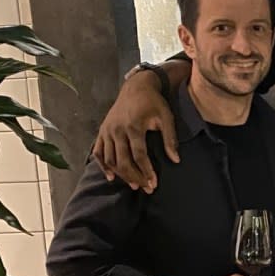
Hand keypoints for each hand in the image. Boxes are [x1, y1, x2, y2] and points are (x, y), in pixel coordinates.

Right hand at [92, 70, 179, 192]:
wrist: (136, 87)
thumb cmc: (154, 103)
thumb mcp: (166, 117)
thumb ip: (170, 139)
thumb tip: (176, 160)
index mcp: (134, 126)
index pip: (139, 155)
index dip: (146, 172)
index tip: (154, 184)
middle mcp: (117, 130)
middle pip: (123, 161)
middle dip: (135, 177)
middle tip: (146, 188)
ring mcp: (107, 131)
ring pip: (110, 159)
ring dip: (121, 175)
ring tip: (134, 185)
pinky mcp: (102, 131)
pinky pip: (98, 152)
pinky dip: (103, 166)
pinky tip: (111, 177)